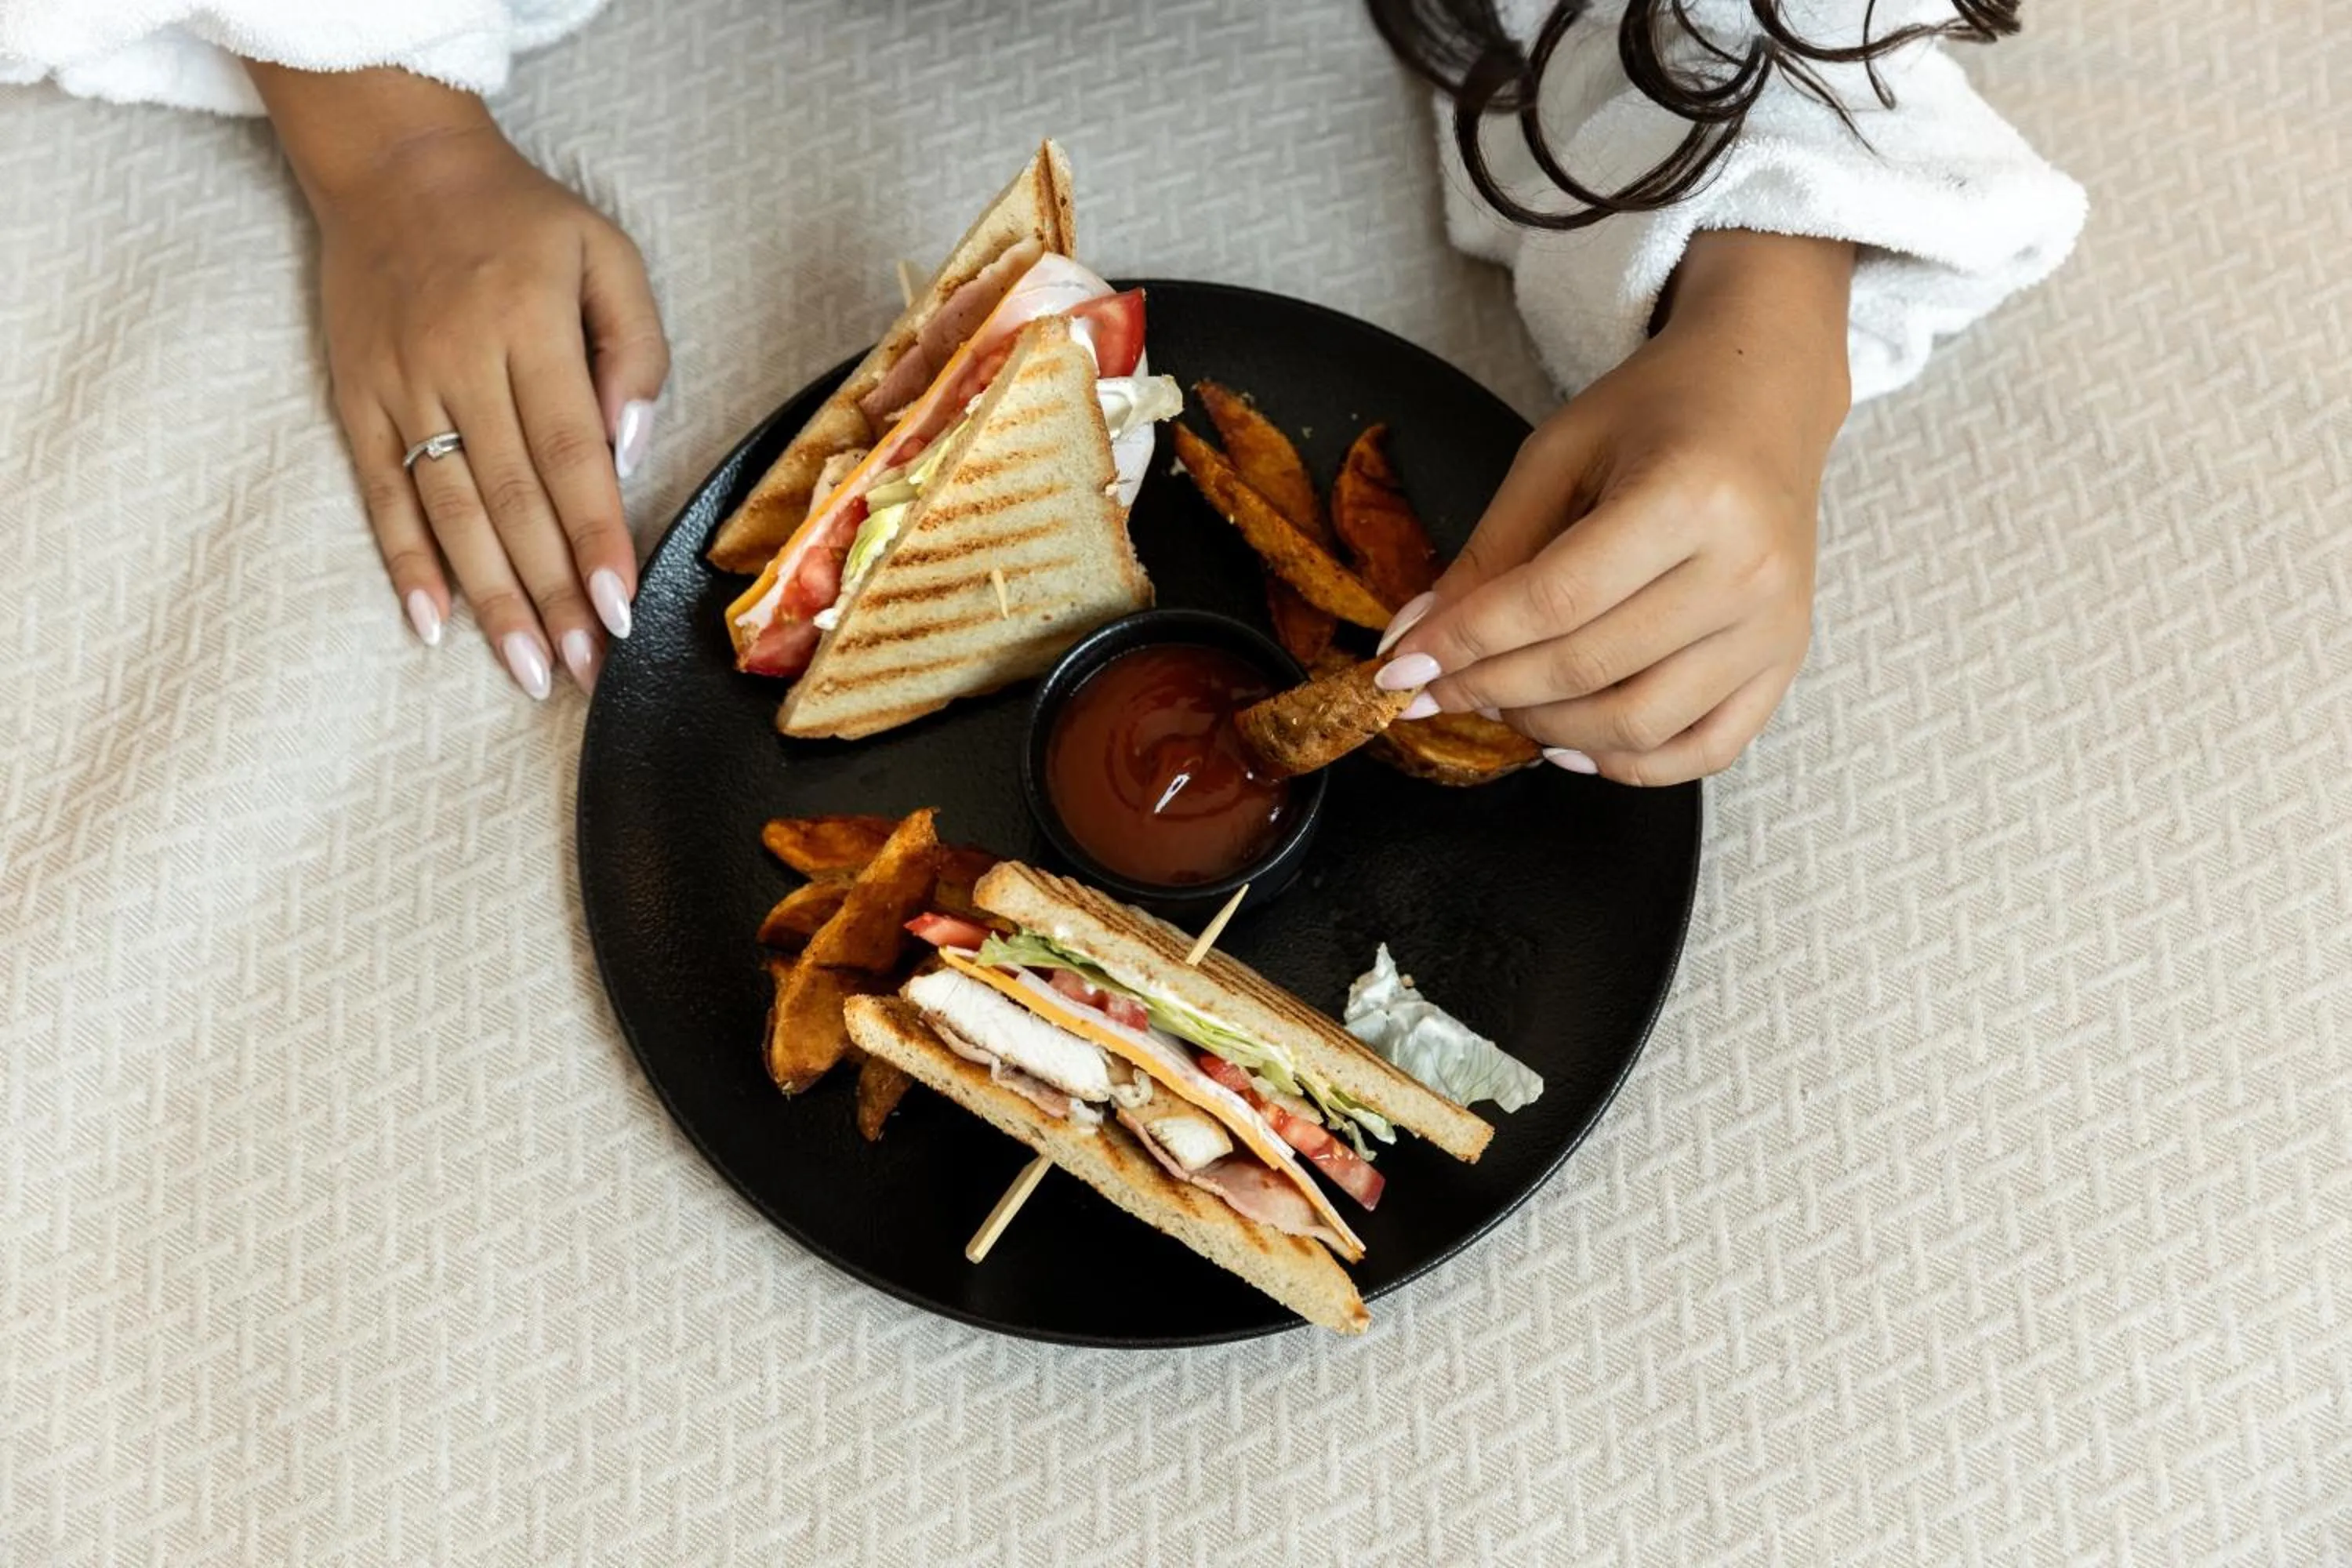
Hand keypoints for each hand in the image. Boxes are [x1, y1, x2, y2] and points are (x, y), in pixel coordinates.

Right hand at [251, 65, 669, 695]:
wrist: (394, 163)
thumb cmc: (519, 216)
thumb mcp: (605, 252)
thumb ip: (635, 346)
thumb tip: (630, 446)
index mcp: (527, 325)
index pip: (571, 456)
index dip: (596, 538)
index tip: (620, 608)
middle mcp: (458, 361)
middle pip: (512, 501)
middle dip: (552, 594)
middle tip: (584, 668)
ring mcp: (400, 385)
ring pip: (450, 511)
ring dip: (490, 599)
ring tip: (527, 669)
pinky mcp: (356, 397)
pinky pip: (380, 492)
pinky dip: (405, 562)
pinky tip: (433, 624)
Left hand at [1375, 230, 1853, 783]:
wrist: (1765, 396)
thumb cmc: (1657, 412)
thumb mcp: (1557, 455)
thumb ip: (1490, 551)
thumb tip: (1413, 639)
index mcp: (1688, 497)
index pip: (1552, 602)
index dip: (1465, 643)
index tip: (1401, 665)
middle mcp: (1745, 570)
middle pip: (1588, 668)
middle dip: (1488, 688)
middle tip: (1432, 688)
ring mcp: (1774, 626)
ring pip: (1639, 724)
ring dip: (1547, 729)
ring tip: (1497, 703)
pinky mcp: (1786, 662)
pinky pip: (1703, 749)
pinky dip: (1628, 764)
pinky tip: (1570, 742)